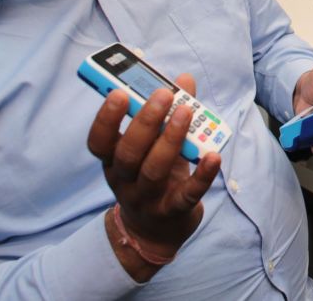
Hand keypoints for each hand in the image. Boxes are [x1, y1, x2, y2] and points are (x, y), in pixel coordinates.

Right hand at [87, 74, 220, 268]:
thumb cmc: (154, 175)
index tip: (119, 93)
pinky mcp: (174, 211)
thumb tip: (184, 79)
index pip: (99, 142)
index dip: (106, 118)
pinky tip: (214, 156)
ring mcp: (148, 199)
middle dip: (146, 122)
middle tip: (164, 95)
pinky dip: (202, 175)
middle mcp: (125, 181)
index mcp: (114, 161)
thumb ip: (170, 112)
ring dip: (171, 140)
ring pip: (155, 171)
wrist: (157, 232)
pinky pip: (187, 194)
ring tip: (187, 112)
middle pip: (129, 153)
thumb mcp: (155, 146)